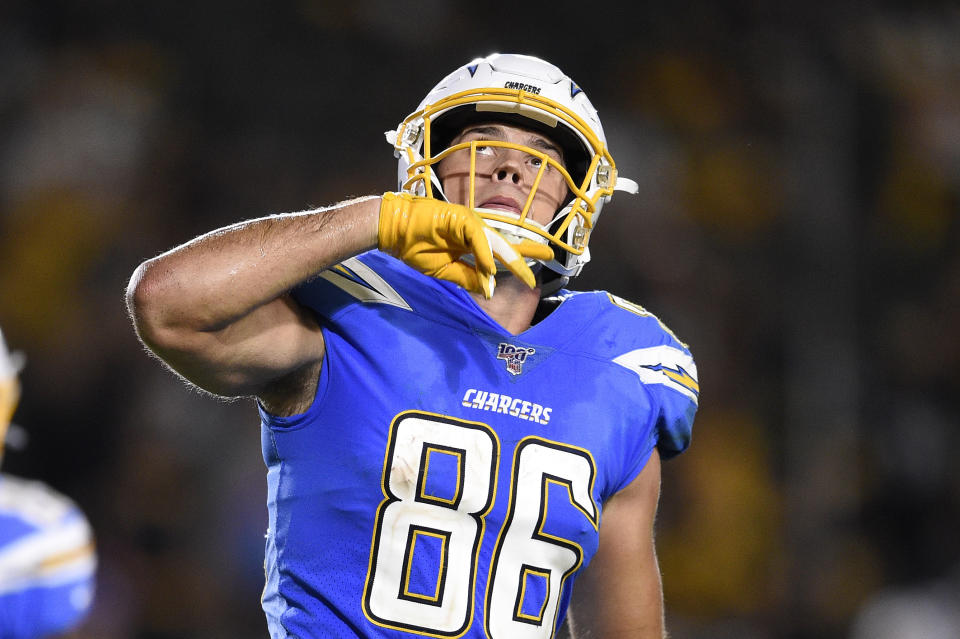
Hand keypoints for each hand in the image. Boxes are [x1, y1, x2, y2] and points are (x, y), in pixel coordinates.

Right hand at [377, 192, 552, 297]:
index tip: (533, 276)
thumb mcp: (446, 271)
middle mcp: (474, 232)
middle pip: (505, 244)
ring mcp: (468, 223)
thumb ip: (468, 278)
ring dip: (510, 259)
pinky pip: (478, 238)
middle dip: (527, 252)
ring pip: (495, 243)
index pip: (498, 254)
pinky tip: (490, 268)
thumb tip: (489, 289)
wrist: (394, 234)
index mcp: (470, 245)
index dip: (517, 262)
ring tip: (526, 274)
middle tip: (549, 256)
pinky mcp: (460, 218)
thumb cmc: (416, 249)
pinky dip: (485, 254)